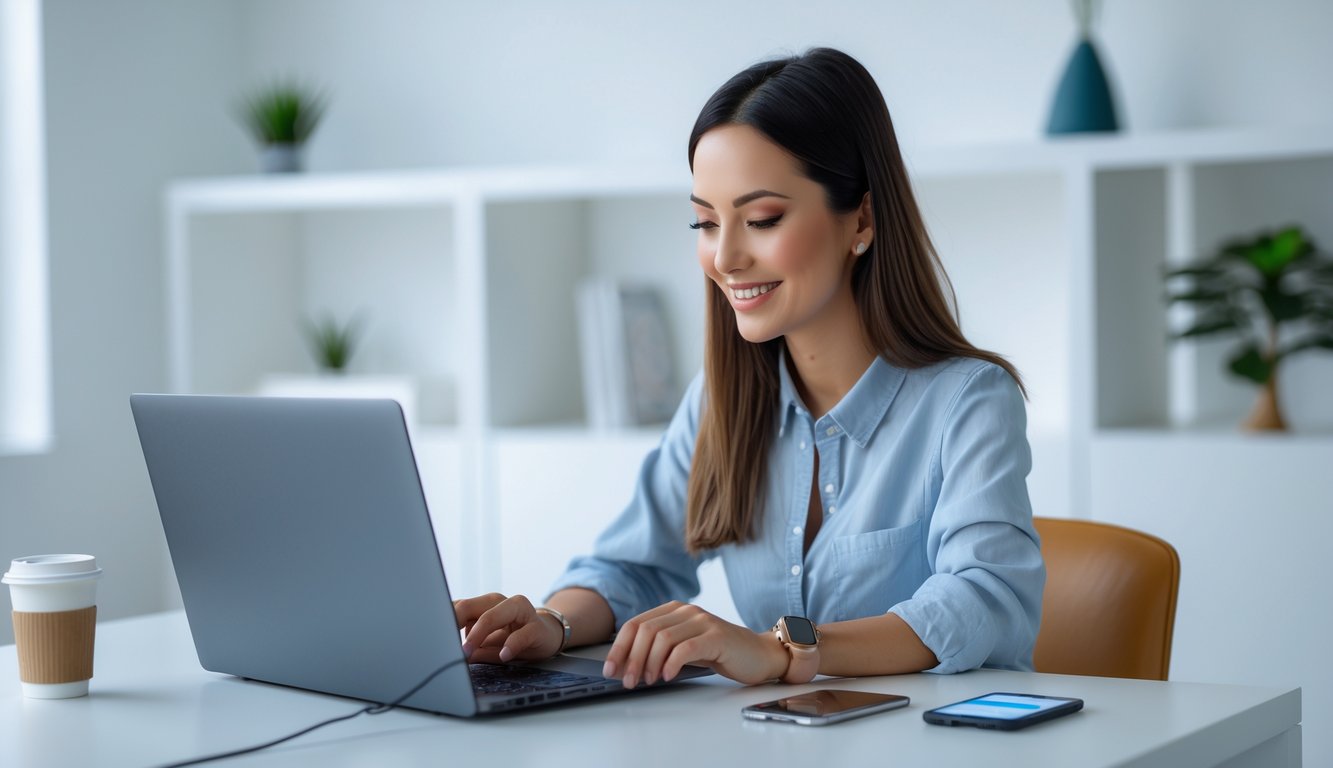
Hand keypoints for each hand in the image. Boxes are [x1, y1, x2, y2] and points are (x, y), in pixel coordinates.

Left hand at [453, 593, 563, 663]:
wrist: (547, 635)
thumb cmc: (513, 638)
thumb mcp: (488, 645)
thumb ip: (471, 648)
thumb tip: (451, 657)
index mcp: (484, 605)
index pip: (458, 607)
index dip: (442, 620)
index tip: (428, 636)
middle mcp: (500, 603)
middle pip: (470, 606)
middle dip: (453, 623)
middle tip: (442, 642)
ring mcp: (519, 612)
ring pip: (493, 615)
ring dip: (478, 633)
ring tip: (467, 651)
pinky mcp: (536, 626)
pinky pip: (521, 634)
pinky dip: (511, 645)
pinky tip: (504, 655)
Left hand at [602, 601, 789, 687]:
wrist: (758, 656)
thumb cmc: (719, 654)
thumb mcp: (683, 647)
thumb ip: (659, 649)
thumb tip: (624, 666)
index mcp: (673, 610)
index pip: (635, 624)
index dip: (619, 647)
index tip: (610, 669)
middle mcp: (686, 611)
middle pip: (646, 631)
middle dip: (631, 658)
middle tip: (627, 681)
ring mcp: (702, 621)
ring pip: (662, 639)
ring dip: (649, 663)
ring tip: (648, 681)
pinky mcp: (716, 636)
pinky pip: (685, 648)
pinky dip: (671, 664)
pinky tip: (667, 676)